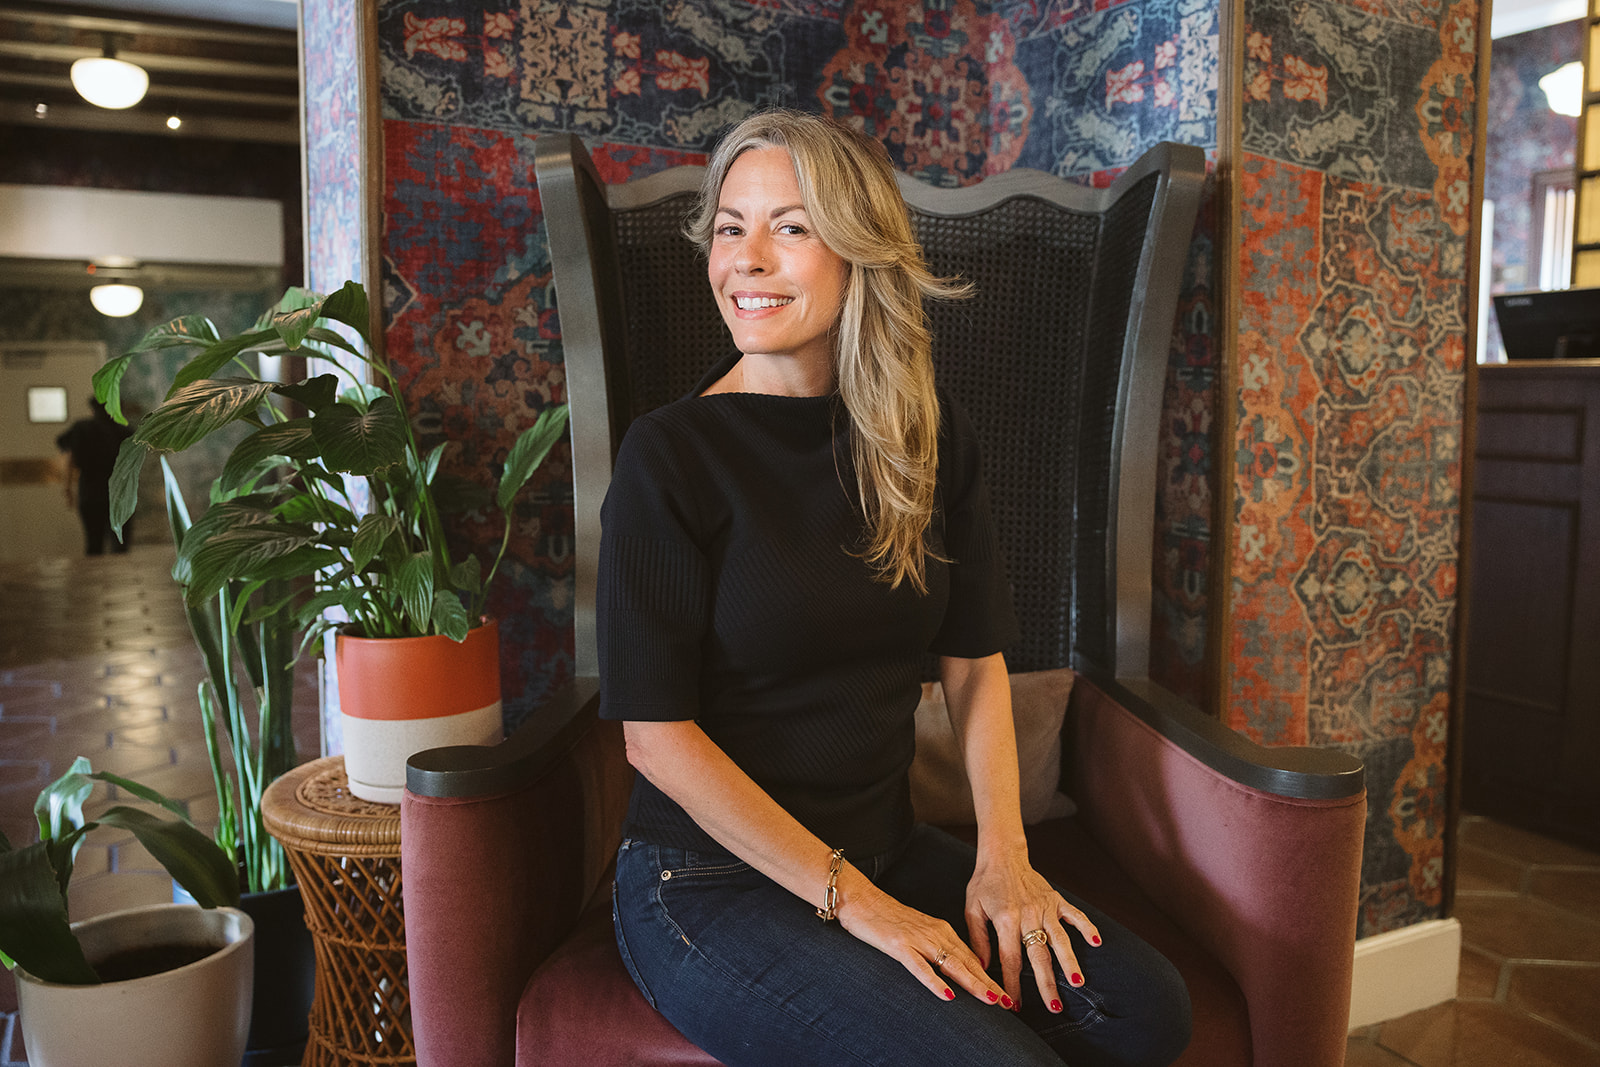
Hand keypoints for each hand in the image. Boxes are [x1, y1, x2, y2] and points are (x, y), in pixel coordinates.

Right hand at [835, 868, 1014, 1008]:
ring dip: (973, 983)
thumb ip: (936, 947)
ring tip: (990, 999)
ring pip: (951, 964)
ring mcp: (918, 940)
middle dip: (989, 984)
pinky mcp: (899, 946)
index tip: (1004, 994)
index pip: (972, 957)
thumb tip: (953, 967)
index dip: (989, 977)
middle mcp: (935, 934)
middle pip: (968, 962)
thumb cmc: (887, 918)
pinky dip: (934, 981)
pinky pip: (919, 967)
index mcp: (941, 930)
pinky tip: (947, 995)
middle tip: (1008, 1002)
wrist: (861, 899)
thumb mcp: (918, 931)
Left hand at [965, 843, 1101, 1013]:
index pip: (1010, 960)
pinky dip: (1087, 927)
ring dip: (1069, 962)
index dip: (1012, 985)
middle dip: (1046, 984)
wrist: (1002, 856)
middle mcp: (1028, 916)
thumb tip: (983, 968)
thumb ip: (978, 940)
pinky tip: (1097, 943)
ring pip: (1060, 940)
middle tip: (1054, 1007)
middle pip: (1039, 956)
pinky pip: (1075, 915)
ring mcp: (1045, 907)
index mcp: (1005, 921)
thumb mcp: (972, 910)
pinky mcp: (1056, 899)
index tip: (1014, 1006)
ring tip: (1077, 983)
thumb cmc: (984, 884)